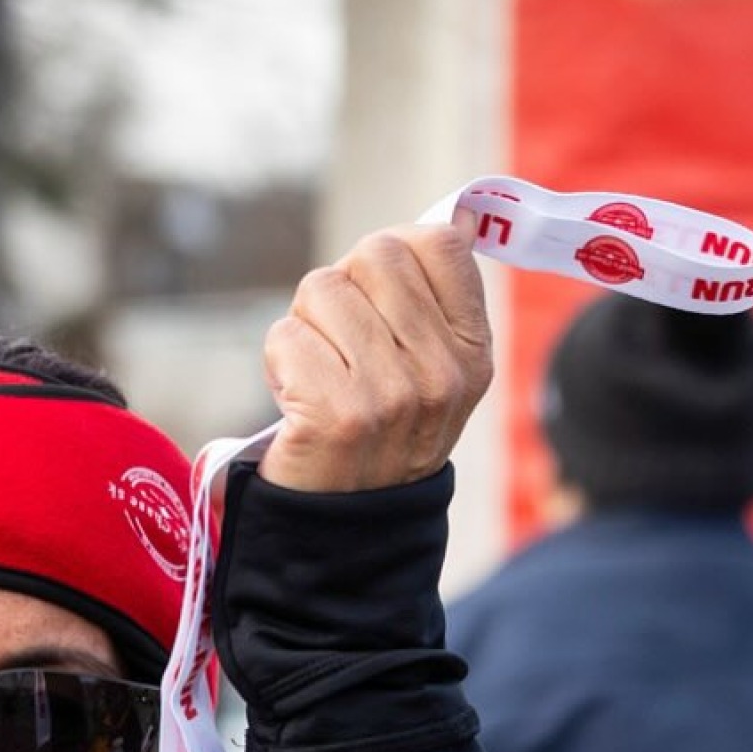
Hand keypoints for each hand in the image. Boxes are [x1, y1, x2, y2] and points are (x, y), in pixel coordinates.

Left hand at [257, 222, 492, 494]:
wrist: (343, 533)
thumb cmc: (379, 441)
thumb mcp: (435, 376)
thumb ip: (440, 301)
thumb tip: (460, 217)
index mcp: (474, 353)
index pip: (440, 242)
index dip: (394, 256)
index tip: (376, 300)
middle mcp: (440, 373)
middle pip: (374, 254)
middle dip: (342, 289)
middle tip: (338, 346)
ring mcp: (390, 394)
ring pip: (322, 288)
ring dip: (304, 326)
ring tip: (317, 377)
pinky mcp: (336, 414)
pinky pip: (286, 334)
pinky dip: (278, 362)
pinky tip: (295, 402)